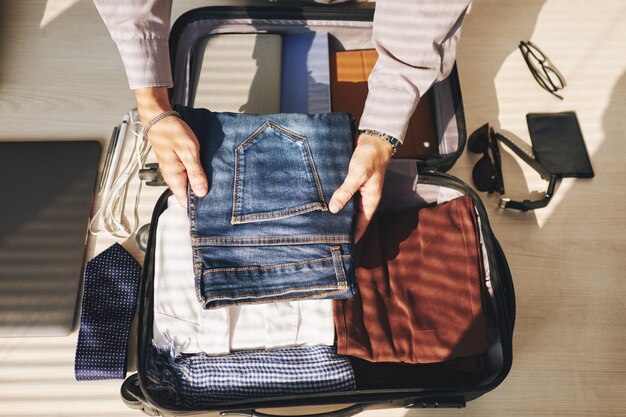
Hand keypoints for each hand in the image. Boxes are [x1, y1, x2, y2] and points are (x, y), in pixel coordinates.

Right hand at [135, 87, 207, 206]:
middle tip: (218, 193)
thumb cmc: (172, 131)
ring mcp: (174, 171)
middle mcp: (172, 177)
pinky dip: (197, 174)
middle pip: (188, 194)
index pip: (184, 202)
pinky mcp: (177, 164)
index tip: (211, 205)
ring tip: (215, 182)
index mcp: (173, 177)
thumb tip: (201, 192)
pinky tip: (206, 171)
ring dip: (200, 183)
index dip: (197, 206)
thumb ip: (195, 173)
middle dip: (202, 195)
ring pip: (189, 184)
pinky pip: (188, 175)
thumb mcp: (189, 152)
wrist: (159, 117)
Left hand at [329, 133, 393, 242]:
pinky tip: (320, 203)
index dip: (352, 237)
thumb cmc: (369, 157)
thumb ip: (346, 191)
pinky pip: (341, 195)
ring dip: (335, 213)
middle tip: (325, 237)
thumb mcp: (358, 174)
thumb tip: (334, 209)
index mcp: (370, 201)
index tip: (341, 247)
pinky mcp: (350, 183)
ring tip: (319, 223)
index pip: (361, 226)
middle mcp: (364, 199)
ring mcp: (357, 191)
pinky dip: (333, 199)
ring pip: (345, 207)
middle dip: (341, 227)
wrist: (373, 139)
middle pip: (352, 218)